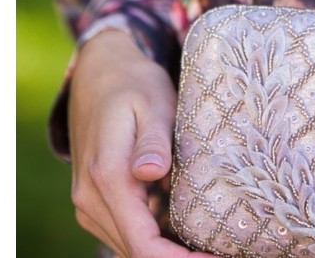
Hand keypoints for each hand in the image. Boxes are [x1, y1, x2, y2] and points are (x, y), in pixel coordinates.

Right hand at [67, 28, 215, 257]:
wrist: (97, 75)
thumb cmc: (133, 85)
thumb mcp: (151, 102)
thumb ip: (152, 140)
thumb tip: (151, 173)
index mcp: (106, 178)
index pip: (142, 245)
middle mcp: (90, 200)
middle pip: (136, 253)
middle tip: (226, 251)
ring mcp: (88, 204)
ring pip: (129, 247)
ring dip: (167, 251)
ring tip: (212, 245)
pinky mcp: (95, 202)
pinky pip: (125, 232)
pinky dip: (154, 237)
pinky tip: (187, 229)